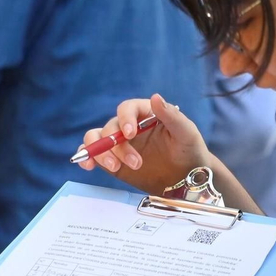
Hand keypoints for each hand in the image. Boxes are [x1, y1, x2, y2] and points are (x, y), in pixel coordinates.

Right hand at [74, 93, 209, 196]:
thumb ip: (171, 116)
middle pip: (111, 128)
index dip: (125, 118)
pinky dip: (86, 157)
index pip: (127, 108)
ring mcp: (119, 143)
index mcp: (146, 113)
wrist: (187, 178)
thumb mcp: (186, 133)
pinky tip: (88, 165)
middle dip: (118, 146)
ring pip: (97, 139)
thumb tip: (155, 97)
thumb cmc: (190, 151)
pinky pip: (93, 154)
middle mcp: (129, 126)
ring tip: (115, 168)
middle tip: (136, 163)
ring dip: (99, 152)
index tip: (130, 134)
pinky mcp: (112, 160)